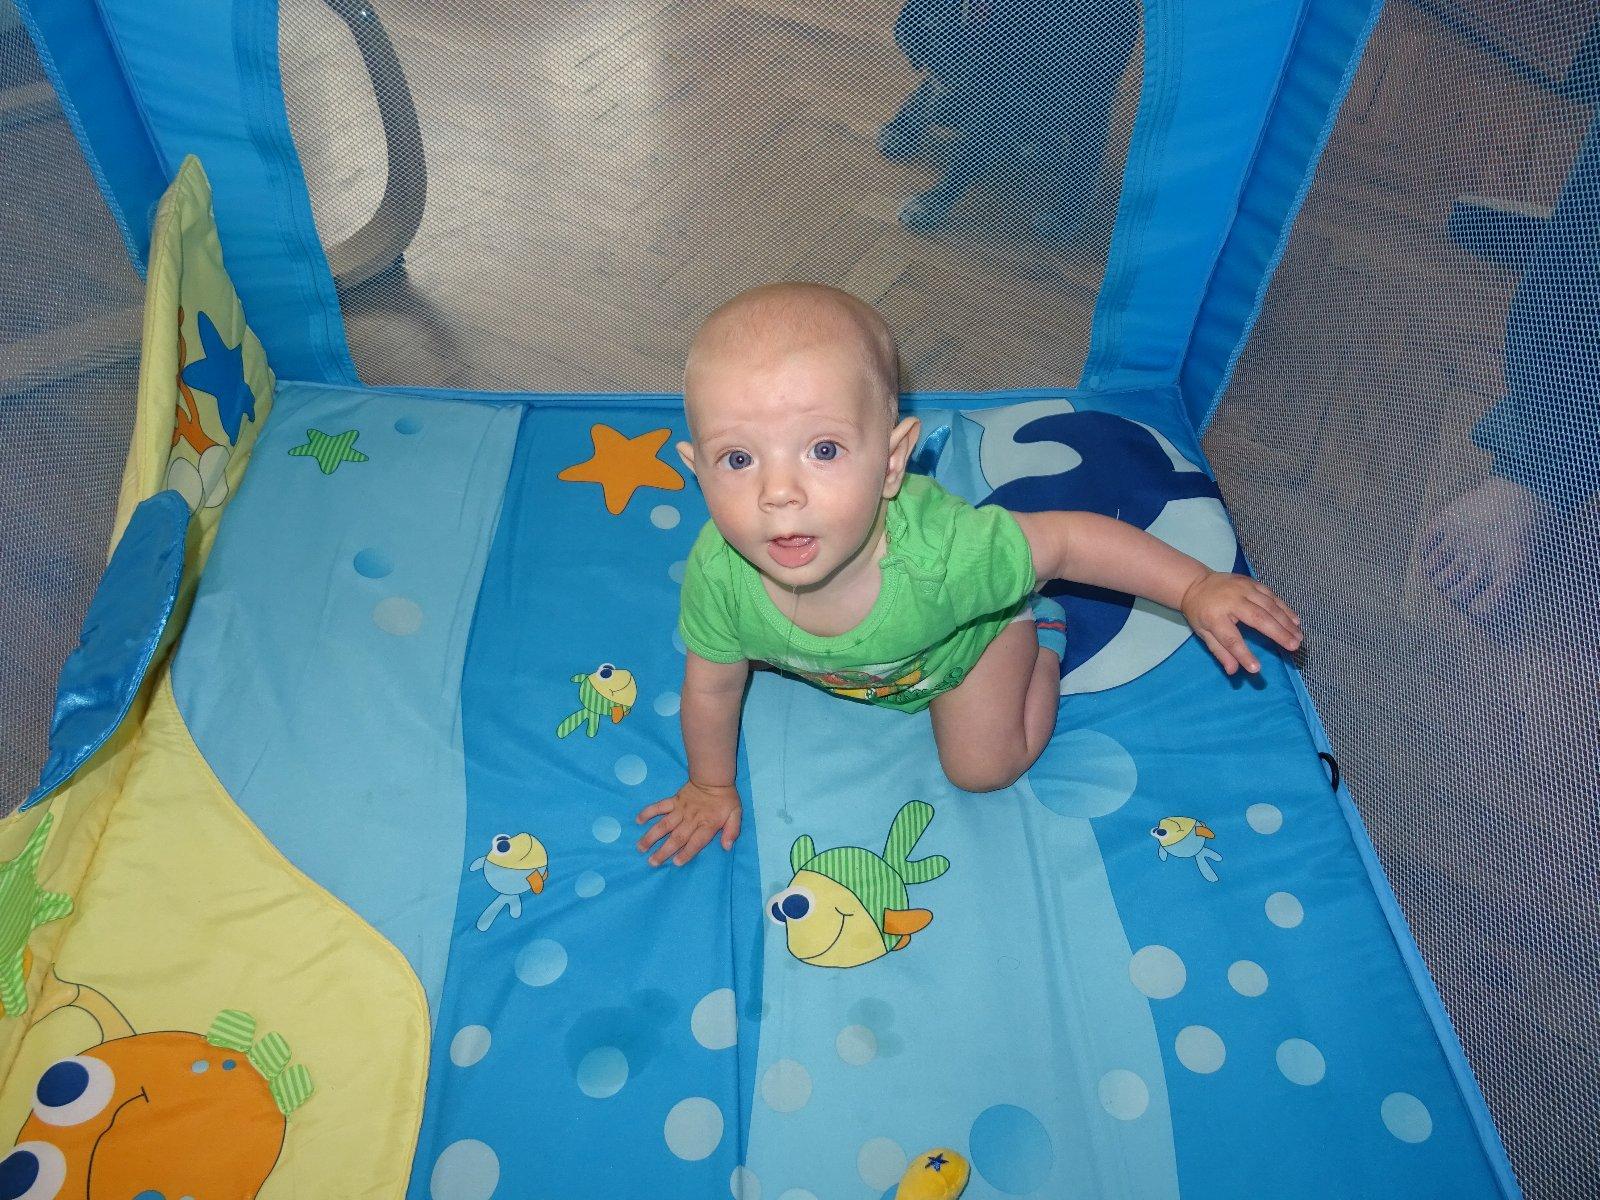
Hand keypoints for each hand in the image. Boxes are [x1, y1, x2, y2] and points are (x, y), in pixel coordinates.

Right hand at [636, 780, 742, 866]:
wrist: (714, 777)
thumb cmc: (725, 799)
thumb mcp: (736, 815)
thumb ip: (732, 830)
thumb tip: (727, 846)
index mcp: (707, 824)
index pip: (696, 842)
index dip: (687, 853)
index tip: (676, 863)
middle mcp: (692, 819)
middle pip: (677, 837)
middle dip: (663, 851)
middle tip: (652, 862)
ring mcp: (680, 810)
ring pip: (664, 825)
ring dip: (651, 836)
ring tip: (640, 848)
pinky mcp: (673, 801)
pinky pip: (659, 807)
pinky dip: (648, 812)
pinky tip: (638, 820)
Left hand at [1180, 571, 1302, 674]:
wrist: (1195, 584)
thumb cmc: (1200, 613)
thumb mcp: (1204, 634)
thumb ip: (1220, 652)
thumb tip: (1233, 671)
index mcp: (1214, 617)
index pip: (1230, 639)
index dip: (1244, 654)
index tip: (1256, 669)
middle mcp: (1231, 601)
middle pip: (1258, 618)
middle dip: (1278, 633)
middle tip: (1294, 646)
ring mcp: (1243, 589)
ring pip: (1269, 606)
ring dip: (1286, 621)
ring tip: (1298, 636)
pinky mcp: (1251, 582)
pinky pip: (1271, 595)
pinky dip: (1285, 608)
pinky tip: (1295, 620)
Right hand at [1420, 476, 1537, 620]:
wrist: (1528, 484)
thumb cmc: (1536, 526)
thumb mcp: (1534, 559)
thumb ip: (1508, 585)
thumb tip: (1481, 609)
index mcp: (1509, 569)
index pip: (1481, 608)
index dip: (1477, 611)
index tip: (1478, 607)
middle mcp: (1482, 556)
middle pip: (1454, 594)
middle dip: (1457, 594)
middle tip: (1463, 587)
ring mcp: (1460, 538)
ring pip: (1435, 576)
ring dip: (1442, 577)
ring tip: (1451, 570)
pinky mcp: (1445, 522)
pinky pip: (1425, 550)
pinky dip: (1428, 557)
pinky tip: (1439, 555)